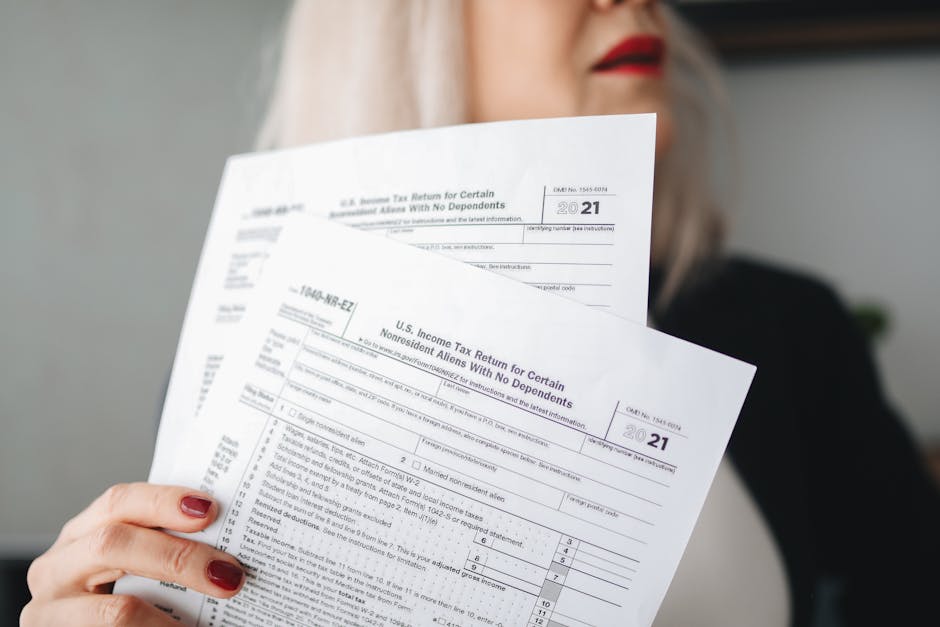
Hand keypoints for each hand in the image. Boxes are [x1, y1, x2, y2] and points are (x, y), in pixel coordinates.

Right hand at [21, 483, 244, 625]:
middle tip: (229, 574)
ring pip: (116, 610)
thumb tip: (231, 552)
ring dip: (175, 616)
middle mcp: (56, 568)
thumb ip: (164, 550)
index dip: (163, 501)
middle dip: (178, 557)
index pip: (118, 502)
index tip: (210, 509)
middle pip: (113, 544)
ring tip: (214, 613)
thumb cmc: (119, 604)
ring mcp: (48, 611)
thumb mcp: (133, 570)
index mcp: (81, 534)